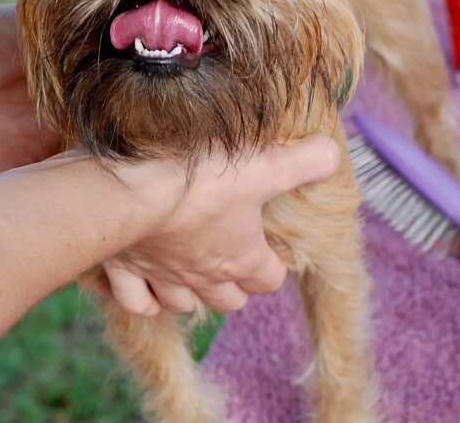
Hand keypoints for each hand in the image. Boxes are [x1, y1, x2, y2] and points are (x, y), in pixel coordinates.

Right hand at [95, 135, 339, 315]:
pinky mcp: (124, 271)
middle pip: (229, 300)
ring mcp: (162, 278)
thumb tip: (334, 155)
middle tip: (231, 256)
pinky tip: (145, 282)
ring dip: (189, 293)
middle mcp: (203, 277)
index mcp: (240, 258)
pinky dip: (143, 297)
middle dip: (233, 284)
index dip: (273, 265)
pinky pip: (136, 302)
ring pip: (183, 304)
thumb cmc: (200, 180)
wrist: (131, 192)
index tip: (270, 246)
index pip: (269, 280)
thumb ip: (305, 162)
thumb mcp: (264, 164)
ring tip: (189, 270)